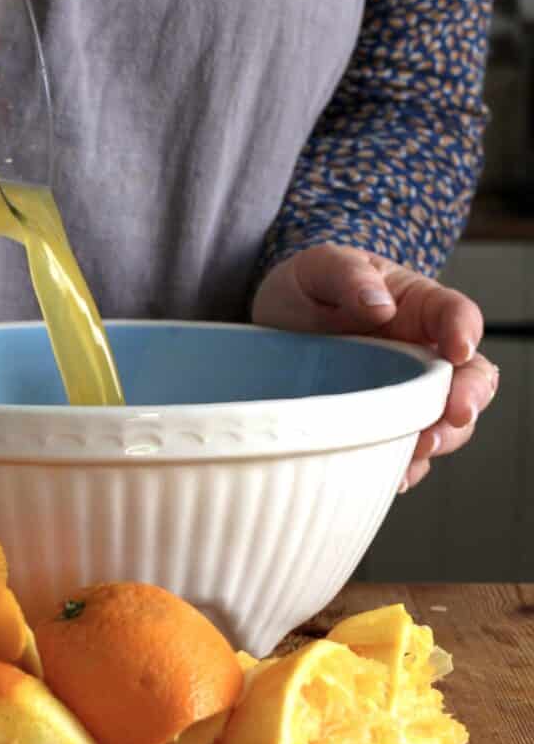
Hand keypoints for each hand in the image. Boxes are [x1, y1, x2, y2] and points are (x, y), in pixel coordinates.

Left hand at [251, 244, 498, 491]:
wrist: (273, 326)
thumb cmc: (305, 289)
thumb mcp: (319, 267)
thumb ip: (349, 275)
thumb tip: (380, 304)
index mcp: (417, 305)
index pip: (455, 314)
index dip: (464, 330)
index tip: (458, 349)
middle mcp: (421, 352)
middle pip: (469, 376)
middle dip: (470, 397)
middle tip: (454, 415)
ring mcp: (404, 392)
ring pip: (444, 420)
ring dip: (440, 439)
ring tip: (419, 450)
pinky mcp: (380, 424)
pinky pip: (404, 451)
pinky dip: (403, 467)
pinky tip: (392, 476)